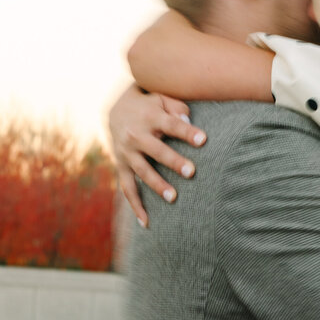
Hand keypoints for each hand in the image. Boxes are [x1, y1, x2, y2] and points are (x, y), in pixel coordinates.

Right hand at [108, 84, 205, 228]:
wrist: (115, 108)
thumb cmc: (148, 104)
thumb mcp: (161, 97)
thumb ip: (177, 107)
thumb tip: (189, 120)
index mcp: (149, 117)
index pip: (171, 125)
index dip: (187, 132)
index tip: (203, 140)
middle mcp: (136, 136)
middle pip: (156, 150)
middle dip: (173, 161)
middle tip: (191, 172)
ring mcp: (126, 152)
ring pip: (142, 171)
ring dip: (157, 184)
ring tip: (173, 197)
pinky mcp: (121, 166)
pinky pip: (127, 188)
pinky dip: (135, 205)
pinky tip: (146, 222)